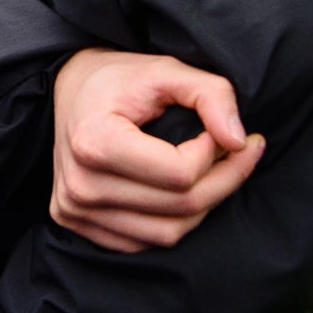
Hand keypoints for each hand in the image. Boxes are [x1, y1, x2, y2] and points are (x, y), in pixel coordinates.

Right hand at [50, 49, 262, 252]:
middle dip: (224, 179)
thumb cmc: (119, 80)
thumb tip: (240, 141)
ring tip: (213, 170)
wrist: (72, 91)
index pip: (180, 173)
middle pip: (180, 206)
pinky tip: (181, 190)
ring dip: (204, 205)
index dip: (215, 152)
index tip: (222, 130)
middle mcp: (81, 186)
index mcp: (95, 143)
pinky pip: (146, 242)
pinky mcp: (79, 225)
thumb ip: (210, 94)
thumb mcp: (166, 70)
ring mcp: (76, 211)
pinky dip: (175, 220)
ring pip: (169, 233)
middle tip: (240, 151)